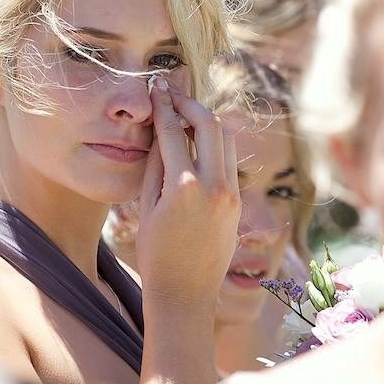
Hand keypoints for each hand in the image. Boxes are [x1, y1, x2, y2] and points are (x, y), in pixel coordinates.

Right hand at [135, 77, 239, 308]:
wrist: (185, 296)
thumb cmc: (155, 255)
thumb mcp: (145, 207)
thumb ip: (155, 165)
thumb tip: (161, 130)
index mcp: (184, 187)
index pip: (172, 130)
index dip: (162, 104)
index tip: (156, 87)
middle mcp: (214, 186)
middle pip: (208, 122)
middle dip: (189, 102)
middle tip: (172, 94)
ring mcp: (231, 194)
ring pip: (226, 137)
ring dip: (206, 120)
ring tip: (185, 115)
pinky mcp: (238, 203)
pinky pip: (229, 159)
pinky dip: (215, 143)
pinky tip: (197, 141)